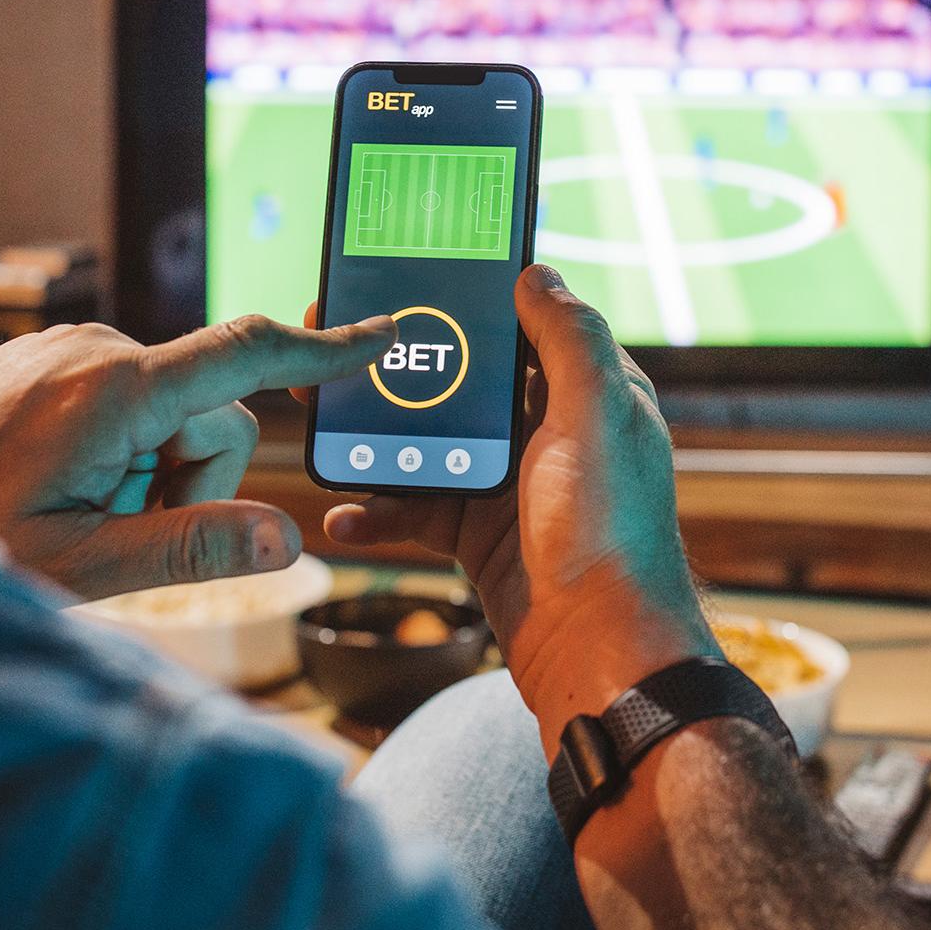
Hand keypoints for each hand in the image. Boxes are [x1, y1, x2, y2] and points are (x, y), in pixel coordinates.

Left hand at [0, 313, 393, 600]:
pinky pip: (129, 397)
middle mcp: (98, 349)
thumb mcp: (81, 566)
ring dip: (153, 470)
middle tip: (122, 531)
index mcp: (116, 391)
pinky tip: (66, 485)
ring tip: (83, 513)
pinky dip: (123, 448)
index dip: (322, 351)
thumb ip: (192, 550)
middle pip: (215, 412)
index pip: (247, 356)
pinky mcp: (53, 357)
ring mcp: (71, 348)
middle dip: (194, 480)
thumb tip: (287, 539)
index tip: (380, 336)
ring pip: (173, 410)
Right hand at [297, 268, 714, 752]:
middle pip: (464, 381)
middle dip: (404, 367)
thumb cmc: (608, 531)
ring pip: (431, 441)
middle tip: (338, 348)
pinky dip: (380, 509)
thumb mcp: (596, 415)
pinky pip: (418, 506)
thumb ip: (569, 339)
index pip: (524, 326)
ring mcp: (513, 484)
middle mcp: (551, 432)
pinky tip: (346, 514)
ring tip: (323, 421)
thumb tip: (537, 273)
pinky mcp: (481, 533)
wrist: (600, 657)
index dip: (471, 301)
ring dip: (378, 436)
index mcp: (587, 393)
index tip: (411, 280)